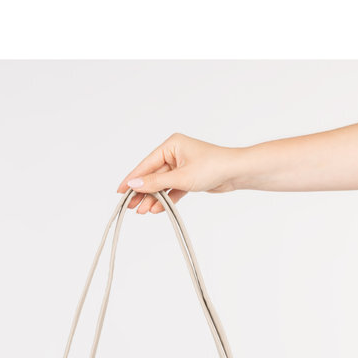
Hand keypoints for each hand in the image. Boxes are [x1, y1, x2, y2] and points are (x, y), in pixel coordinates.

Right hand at [117, 133, 244, 213]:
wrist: (237, 173)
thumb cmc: (213, 167)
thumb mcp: (181, 177)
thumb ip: (156, 183)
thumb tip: (134, 184)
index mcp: (171, 145)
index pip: (146, 164)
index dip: (132, 178)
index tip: (120, 191)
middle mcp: (175, 154)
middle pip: (153, 176)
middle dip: (142, 192)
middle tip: (129, 205)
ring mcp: (182, 166)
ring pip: (162, 184)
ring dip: (153, 198)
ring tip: (141, 211)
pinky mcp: (189, 178)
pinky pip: (172, 189)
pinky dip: (165, 199)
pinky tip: (156, 209)